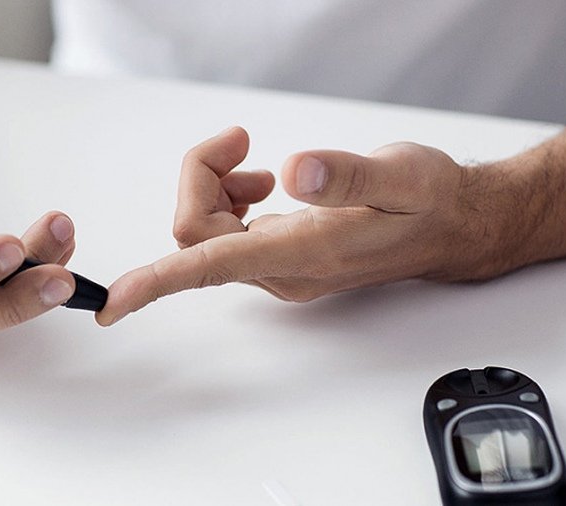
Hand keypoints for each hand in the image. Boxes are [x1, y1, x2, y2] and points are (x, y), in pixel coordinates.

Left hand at [96, 127, 503, 325]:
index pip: (210, 268)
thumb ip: (350, 175)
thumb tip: (297, 172)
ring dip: (212, 186)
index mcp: (301, 254)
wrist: (452, 224)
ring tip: (252, 160)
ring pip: (205, 231)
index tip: (112, 303)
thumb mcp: (403, 175)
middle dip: (199, 178)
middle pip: (195, 233)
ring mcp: (278, 266)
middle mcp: (281, 271)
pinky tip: (260, 181)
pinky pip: (223, 232)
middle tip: (238, 141)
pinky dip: (226, 197)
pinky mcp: (280, 254)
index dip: (156, 283)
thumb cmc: (430, 201)